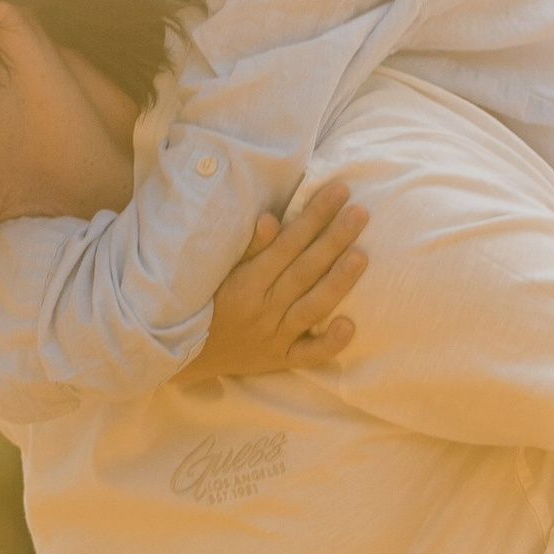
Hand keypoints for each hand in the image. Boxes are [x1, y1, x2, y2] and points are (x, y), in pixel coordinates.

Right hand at [184, 180, 368, 385]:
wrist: (192, 355)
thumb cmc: (211, 303)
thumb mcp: (221, 273)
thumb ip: (249, 249)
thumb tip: (271, 219)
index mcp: (246, 282)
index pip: (286, 245)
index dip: (313, 218)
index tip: (339, 193)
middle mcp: (263, 308)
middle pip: (303, 271)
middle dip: (333, 240)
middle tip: (361, 213)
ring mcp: (274, 336)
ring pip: (310, 308)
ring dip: (337, 283)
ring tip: (361, 256)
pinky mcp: (281, 360)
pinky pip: (307, 356)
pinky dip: (328, 344)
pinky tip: (349, 325)